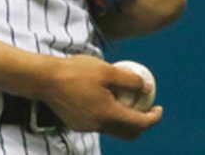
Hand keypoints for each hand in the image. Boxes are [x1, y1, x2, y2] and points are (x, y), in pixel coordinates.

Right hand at [36, 54, 161, 139]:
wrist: (45, 79)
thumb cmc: (76, 71)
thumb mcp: (107, 71)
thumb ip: (130, 80)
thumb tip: (147, 86)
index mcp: (108, 114)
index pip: (140, 124)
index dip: (154, 118)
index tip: (159, 108)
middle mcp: (98, 126)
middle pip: (129, 133)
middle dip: (142, 124)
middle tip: (146, 108)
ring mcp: (87, 127)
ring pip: (113, 129)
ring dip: (124, 119)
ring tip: (125, 99)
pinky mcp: (77, 124)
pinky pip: (100, 124)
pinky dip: (109, 116)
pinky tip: (105, 98)